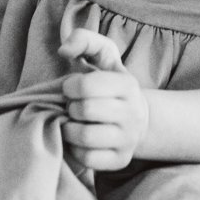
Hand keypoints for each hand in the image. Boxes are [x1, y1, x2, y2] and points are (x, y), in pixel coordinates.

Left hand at [58, 19, 147, 171]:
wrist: (135, 117)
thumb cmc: (108, 83)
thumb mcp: (102, 56)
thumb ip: (84, 39)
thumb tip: (64, 50)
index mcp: (128, 84)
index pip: (87, 86)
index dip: (70, 87)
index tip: (71, 88)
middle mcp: (133, 113)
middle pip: (84, 111)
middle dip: (70, 108)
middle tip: (72, 107)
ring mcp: (128, 139)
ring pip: (85, 138)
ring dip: (69, 129)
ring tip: (73, 123)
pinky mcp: (120, 160)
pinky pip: (88, 159)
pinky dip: (76, 149)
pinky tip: (79, 140)